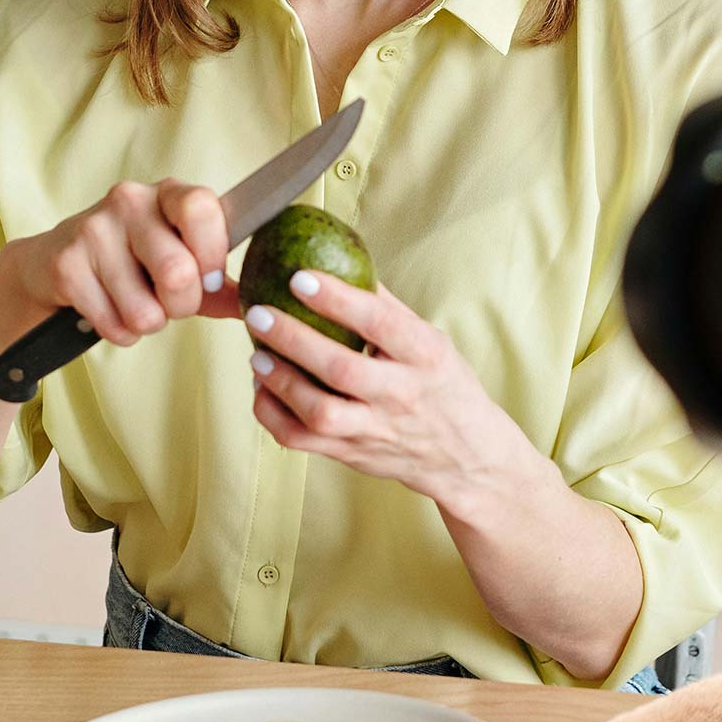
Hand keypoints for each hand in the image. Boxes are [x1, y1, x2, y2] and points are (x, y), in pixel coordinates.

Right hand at [0, 178, 245, 344]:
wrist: (52, 265)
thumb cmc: (130, 262)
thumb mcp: (180, 261)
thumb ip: (216, 283)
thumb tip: (254, 306)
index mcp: (168, 193)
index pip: (202, 208)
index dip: (213, 254)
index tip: (211, 279)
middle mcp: (130, 201)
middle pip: (178, 272)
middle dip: (181, 305)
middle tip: (168, 302)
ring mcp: (94, 229)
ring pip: (145, 311)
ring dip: (147, 322)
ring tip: (134, 303)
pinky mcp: (66, 264)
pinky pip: (115, 325)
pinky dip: (119, 332)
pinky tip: (108, 310)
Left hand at [244, 269, 520, 505]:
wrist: (465, 457)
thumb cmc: (444, 387)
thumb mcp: (432, 342)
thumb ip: (388, 309)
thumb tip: (342, 264)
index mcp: (426, 357)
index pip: (380, 323)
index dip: (338, 300)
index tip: (301, 277)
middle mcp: (401, 395)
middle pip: (341, 370)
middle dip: (294, 339)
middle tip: (259, 314)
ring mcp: (376, 429)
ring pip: (319, 412)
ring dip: (280, 381)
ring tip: (256, 354)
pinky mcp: (353, 454)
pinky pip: (302, 441)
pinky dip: (272, 415)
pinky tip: (262, 389)